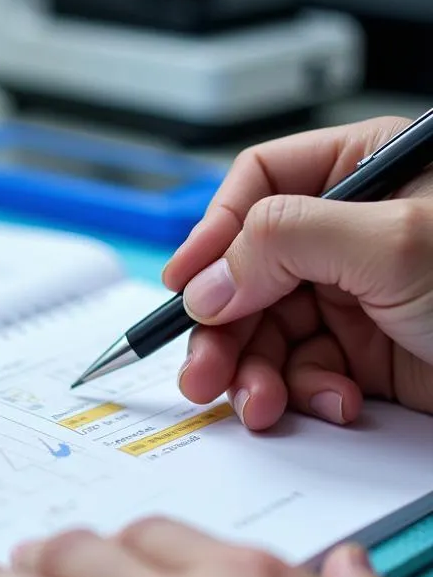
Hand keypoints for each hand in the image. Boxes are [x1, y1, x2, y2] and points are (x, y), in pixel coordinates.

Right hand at [164, 117, 432, 429]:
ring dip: (255, 374)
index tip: (183, 288)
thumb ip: (285, 242)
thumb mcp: (393, 241)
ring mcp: (354, 296)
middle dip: (222, 329)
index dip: (212, 237)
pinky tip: (332, 404)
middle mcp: (349, 233)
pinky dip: (305, 394)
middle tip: (201, 373)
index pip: (257, 189)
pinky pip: (303, 371)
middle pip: (248, 274)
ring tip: (258, 404)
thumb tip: (205, 281)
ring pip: (267, 331)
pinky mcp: (364, 353)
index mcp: (361, 172)